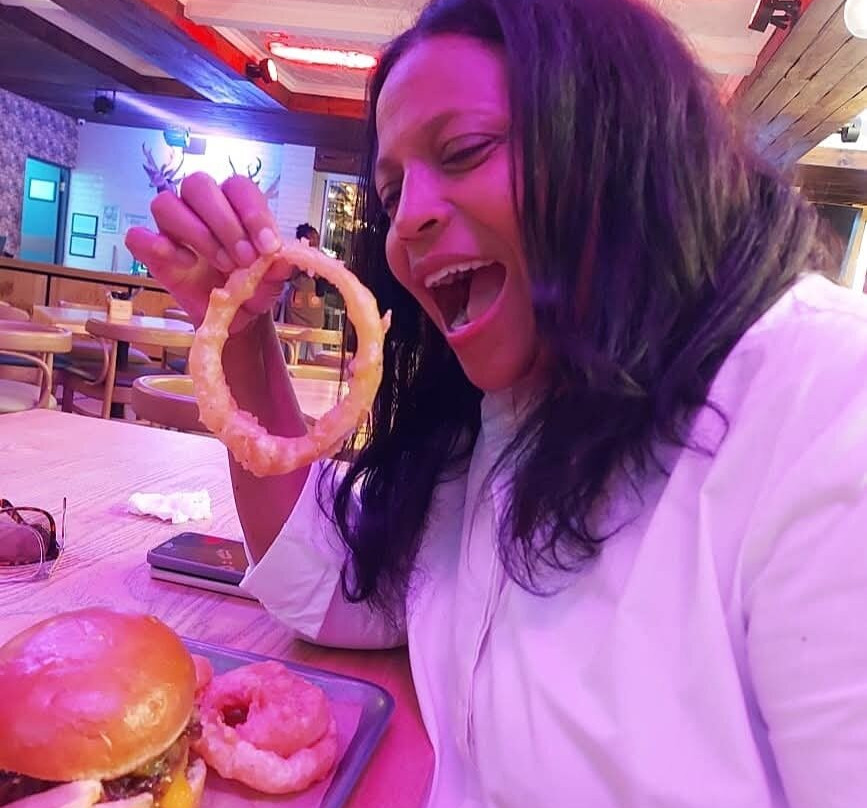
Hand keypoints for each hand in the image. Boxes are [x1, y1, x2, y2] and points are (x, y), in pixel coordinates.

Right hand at [124, 173, 290, 332]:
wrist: (233, 318)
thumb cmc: (252, 289)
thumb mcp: (272, 282)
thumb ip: (277, 269)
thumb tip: (281, 259)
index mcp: (234, 204)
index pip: (238, 187)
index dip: (253, 213)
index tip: (268, 246)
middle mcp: (201, 207)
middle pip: (198, 185)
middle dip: (225, 224)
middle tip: (244, 259)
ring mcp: (173, 227)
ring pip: (166, 203)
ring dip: (197, 234)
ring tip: (223, 266)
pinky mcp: (153, 252)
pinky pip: (138, 236)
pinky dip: (156, 246)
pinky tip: (185, 264)